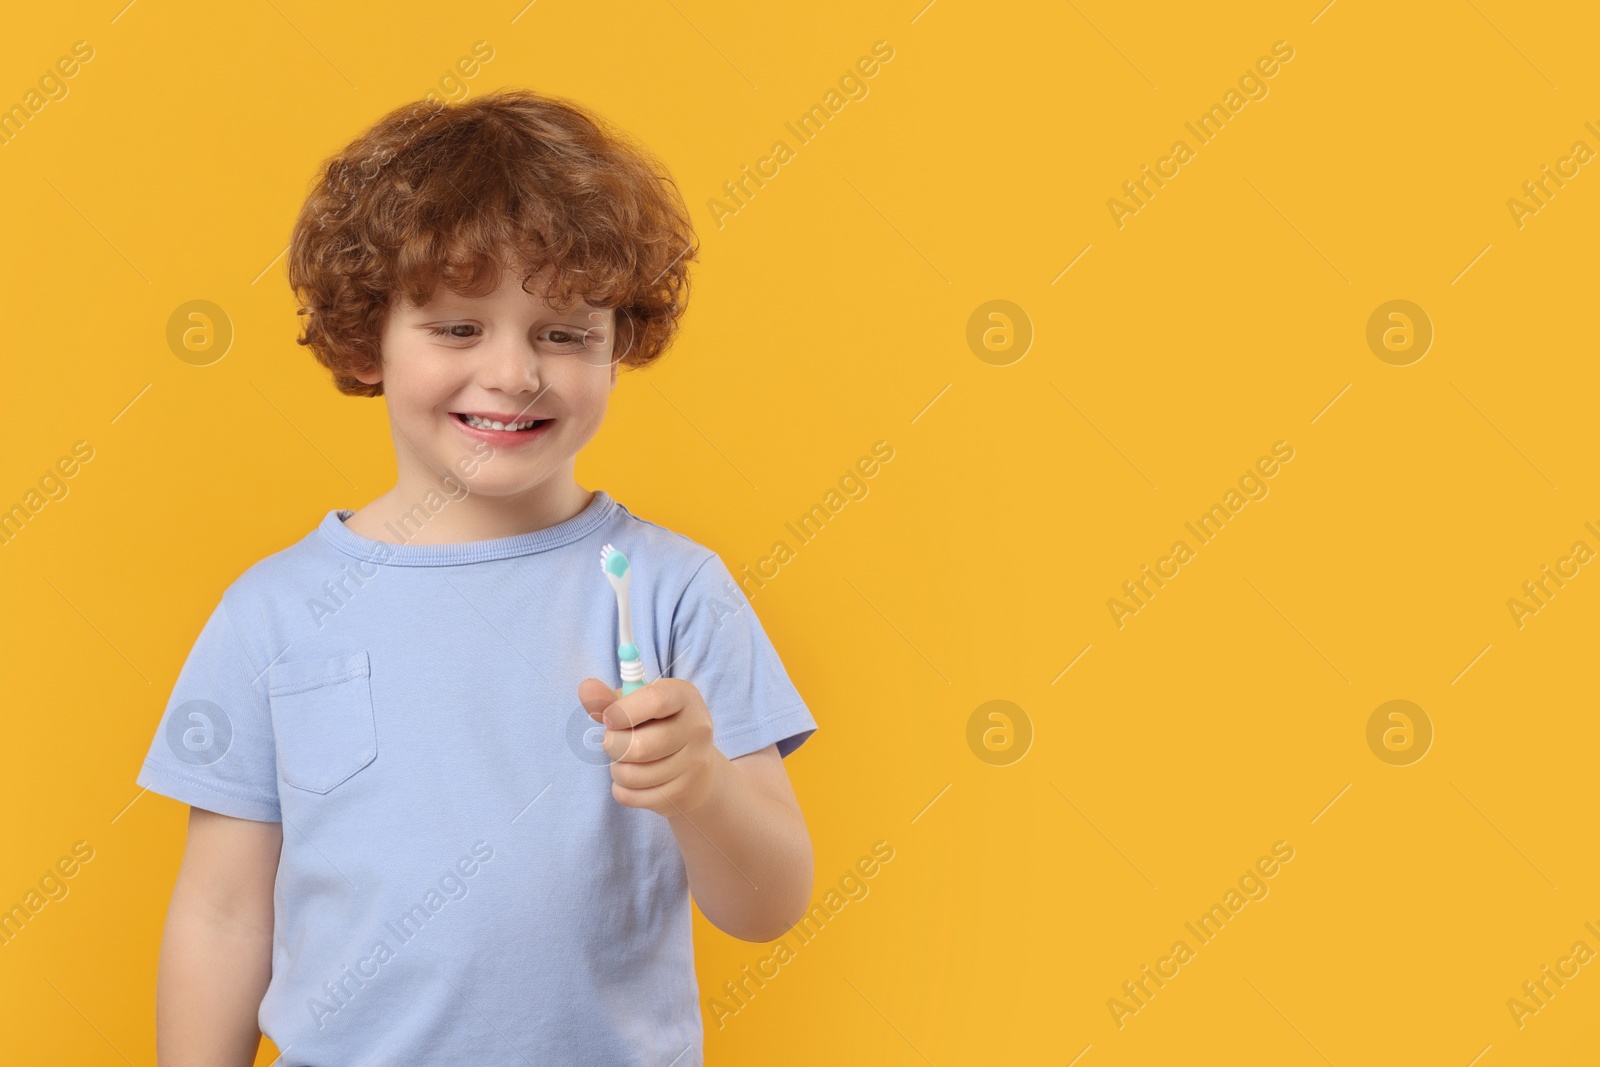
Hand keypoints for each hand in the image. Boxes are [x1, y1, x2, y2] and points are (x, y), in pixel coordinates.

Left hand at [576, 676, 724, 817]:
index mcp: (685, 696)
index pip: (654, 701)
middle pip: (638, 746)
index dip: (621, 712)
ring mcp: (693, 763)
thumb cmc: (657, 726)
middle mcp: (696, 728)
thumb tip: (586, 688)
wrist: (695, 769)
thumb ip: (609, 699)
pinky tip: (631, 781)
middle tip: (614, 741)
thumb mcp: (637, 705)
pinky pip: (632, 796)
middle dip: (613, 745)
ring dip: (616, 769)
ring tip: (624, 761)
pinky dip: (621, 789)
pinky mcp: (682, 793)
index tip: (608, 719)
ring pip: (632, 775)